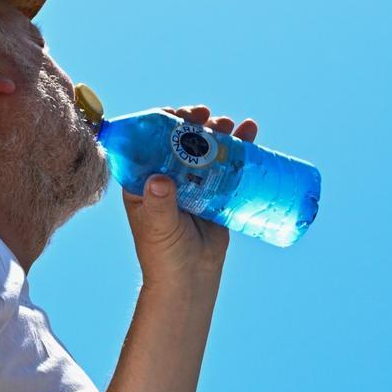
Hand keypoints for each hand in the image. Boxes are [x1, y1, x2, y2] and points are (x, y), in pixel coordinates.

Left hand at [121, 106, 257, 285]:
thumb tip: (159, 180)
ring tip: (232, 123)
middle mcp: (165, 175)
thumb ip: (159, 204)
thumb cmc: (165, 255)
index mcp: (142, 179)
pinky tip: (249, 133)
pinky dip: (238, 147)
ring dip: (217, 131)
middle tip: (207, 116)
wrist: (191, 278)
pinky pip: (225, 164)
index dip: (160, 122)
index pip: (147, 142)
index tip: (177, 113)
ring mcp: (191, 182)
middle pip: (178, 140)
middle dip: (193, 123)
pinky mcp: (214, 191)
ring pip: (204, 148)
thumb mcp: (159, 227)